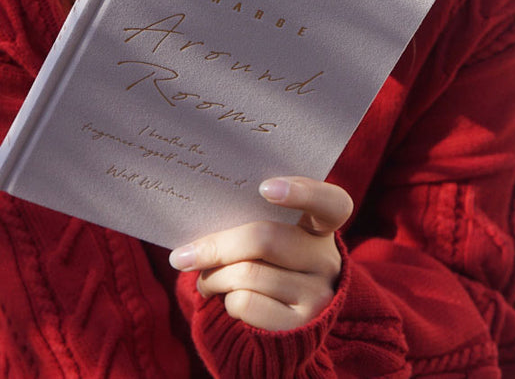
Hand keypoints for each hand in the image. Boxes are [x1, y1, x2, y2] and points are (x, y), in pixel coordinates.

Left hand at [169, 176, 352, 330]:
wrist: (287, 327)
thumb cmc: (268, 264)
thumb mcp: (271, 239)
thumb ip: (251, 222)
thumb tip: (199, 222)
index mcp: (321, 226)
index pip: (331, 203)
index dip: (303, 191)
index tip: (264, 188)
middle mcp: (327, 260)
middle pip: (265, 239)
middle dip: (216, 247)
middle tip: (184, 256)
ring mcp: (318, 295)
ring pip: (248, 274)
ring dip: (213, 278)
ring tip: (205, 279)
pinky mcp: (301, 326)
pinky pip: (247, 303)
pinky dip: (226, 301)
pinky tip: (227, 299)